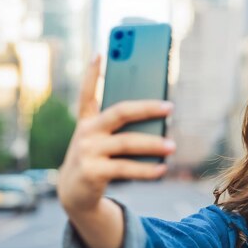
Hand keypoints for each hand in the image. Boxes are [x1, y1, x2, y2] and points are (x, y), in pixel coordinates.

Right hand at [57, 56, 175, 214]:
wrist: (74, 194)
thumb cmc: (96, 162)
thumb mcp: (101, 142)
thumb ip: (120, 131)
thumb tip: (157, 125)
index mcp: (87, 122)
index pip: (88, 93)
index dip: (92, 73)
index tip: (100, 52)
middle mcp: (86, 133)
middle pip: (119, 113)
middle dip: (146, 108)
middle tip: (169, 107)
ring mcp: (87, 151)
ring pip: (127, 143)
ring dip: (153, 144)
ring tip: (172, 146)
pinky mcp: (93, 171)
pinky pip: (126, 168)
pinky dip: (146, 170)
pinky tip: (162, 169)